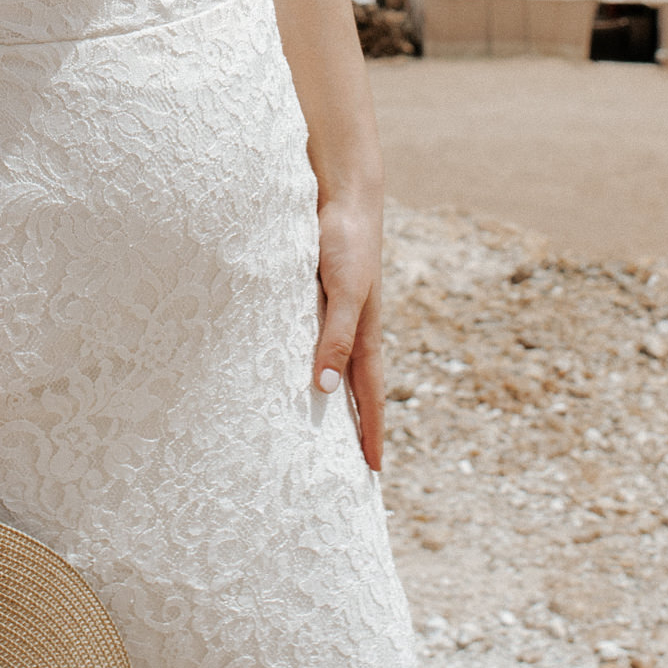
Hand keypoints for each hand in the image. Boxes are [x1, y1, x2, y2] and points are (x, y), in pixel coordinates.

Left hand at [312, 192, 384, 471]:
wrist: (343, 194)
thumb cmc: (347, 241)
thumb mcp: (345, 293)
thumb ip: (336, 338)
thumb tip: (327, 392)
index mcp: (366, 334)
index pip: (370, 396)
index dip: (371, 433)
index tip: (373, 473)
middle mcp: (353, 329)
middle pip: (356, 389)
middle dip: (356, 426)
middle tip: (351, 466)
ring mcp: (337, 314)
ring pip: (335, 367)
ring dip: (333, 400)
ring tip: (322, 431)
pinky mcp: (318, 297)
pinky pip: (315, 342)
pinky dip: (313, 366)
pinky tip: (294, 372)